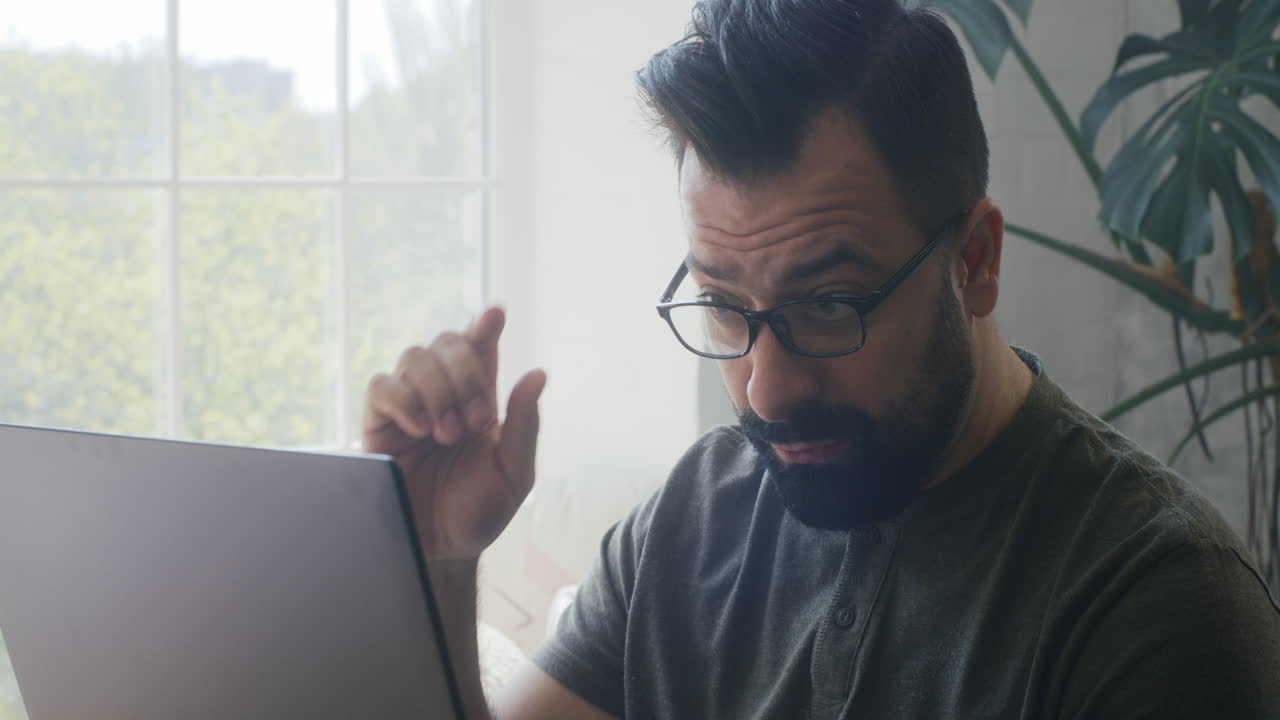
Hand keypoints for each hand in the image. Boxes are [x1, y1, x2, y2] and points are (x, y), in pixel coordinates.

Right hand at [362, 307, 545, 562]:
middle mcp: (444, 393)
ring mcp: (409, 404)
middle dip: (465, 374)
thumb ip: (525, 424)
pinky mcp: (379, 423)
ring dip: (437, 390)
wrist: (439, 550)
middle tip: (474, 421)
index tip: (496, 314)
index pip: (482, 347)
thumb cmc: (478, 512)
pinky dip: (402, 398)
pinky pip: (381, 386)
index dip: (486, 325)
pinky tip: (419, 428)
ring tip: (446, 434)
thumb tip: (537, 374)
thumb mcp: (514, 473)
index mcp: (481, 399)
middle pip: (447, 342)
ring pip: (414, 356)